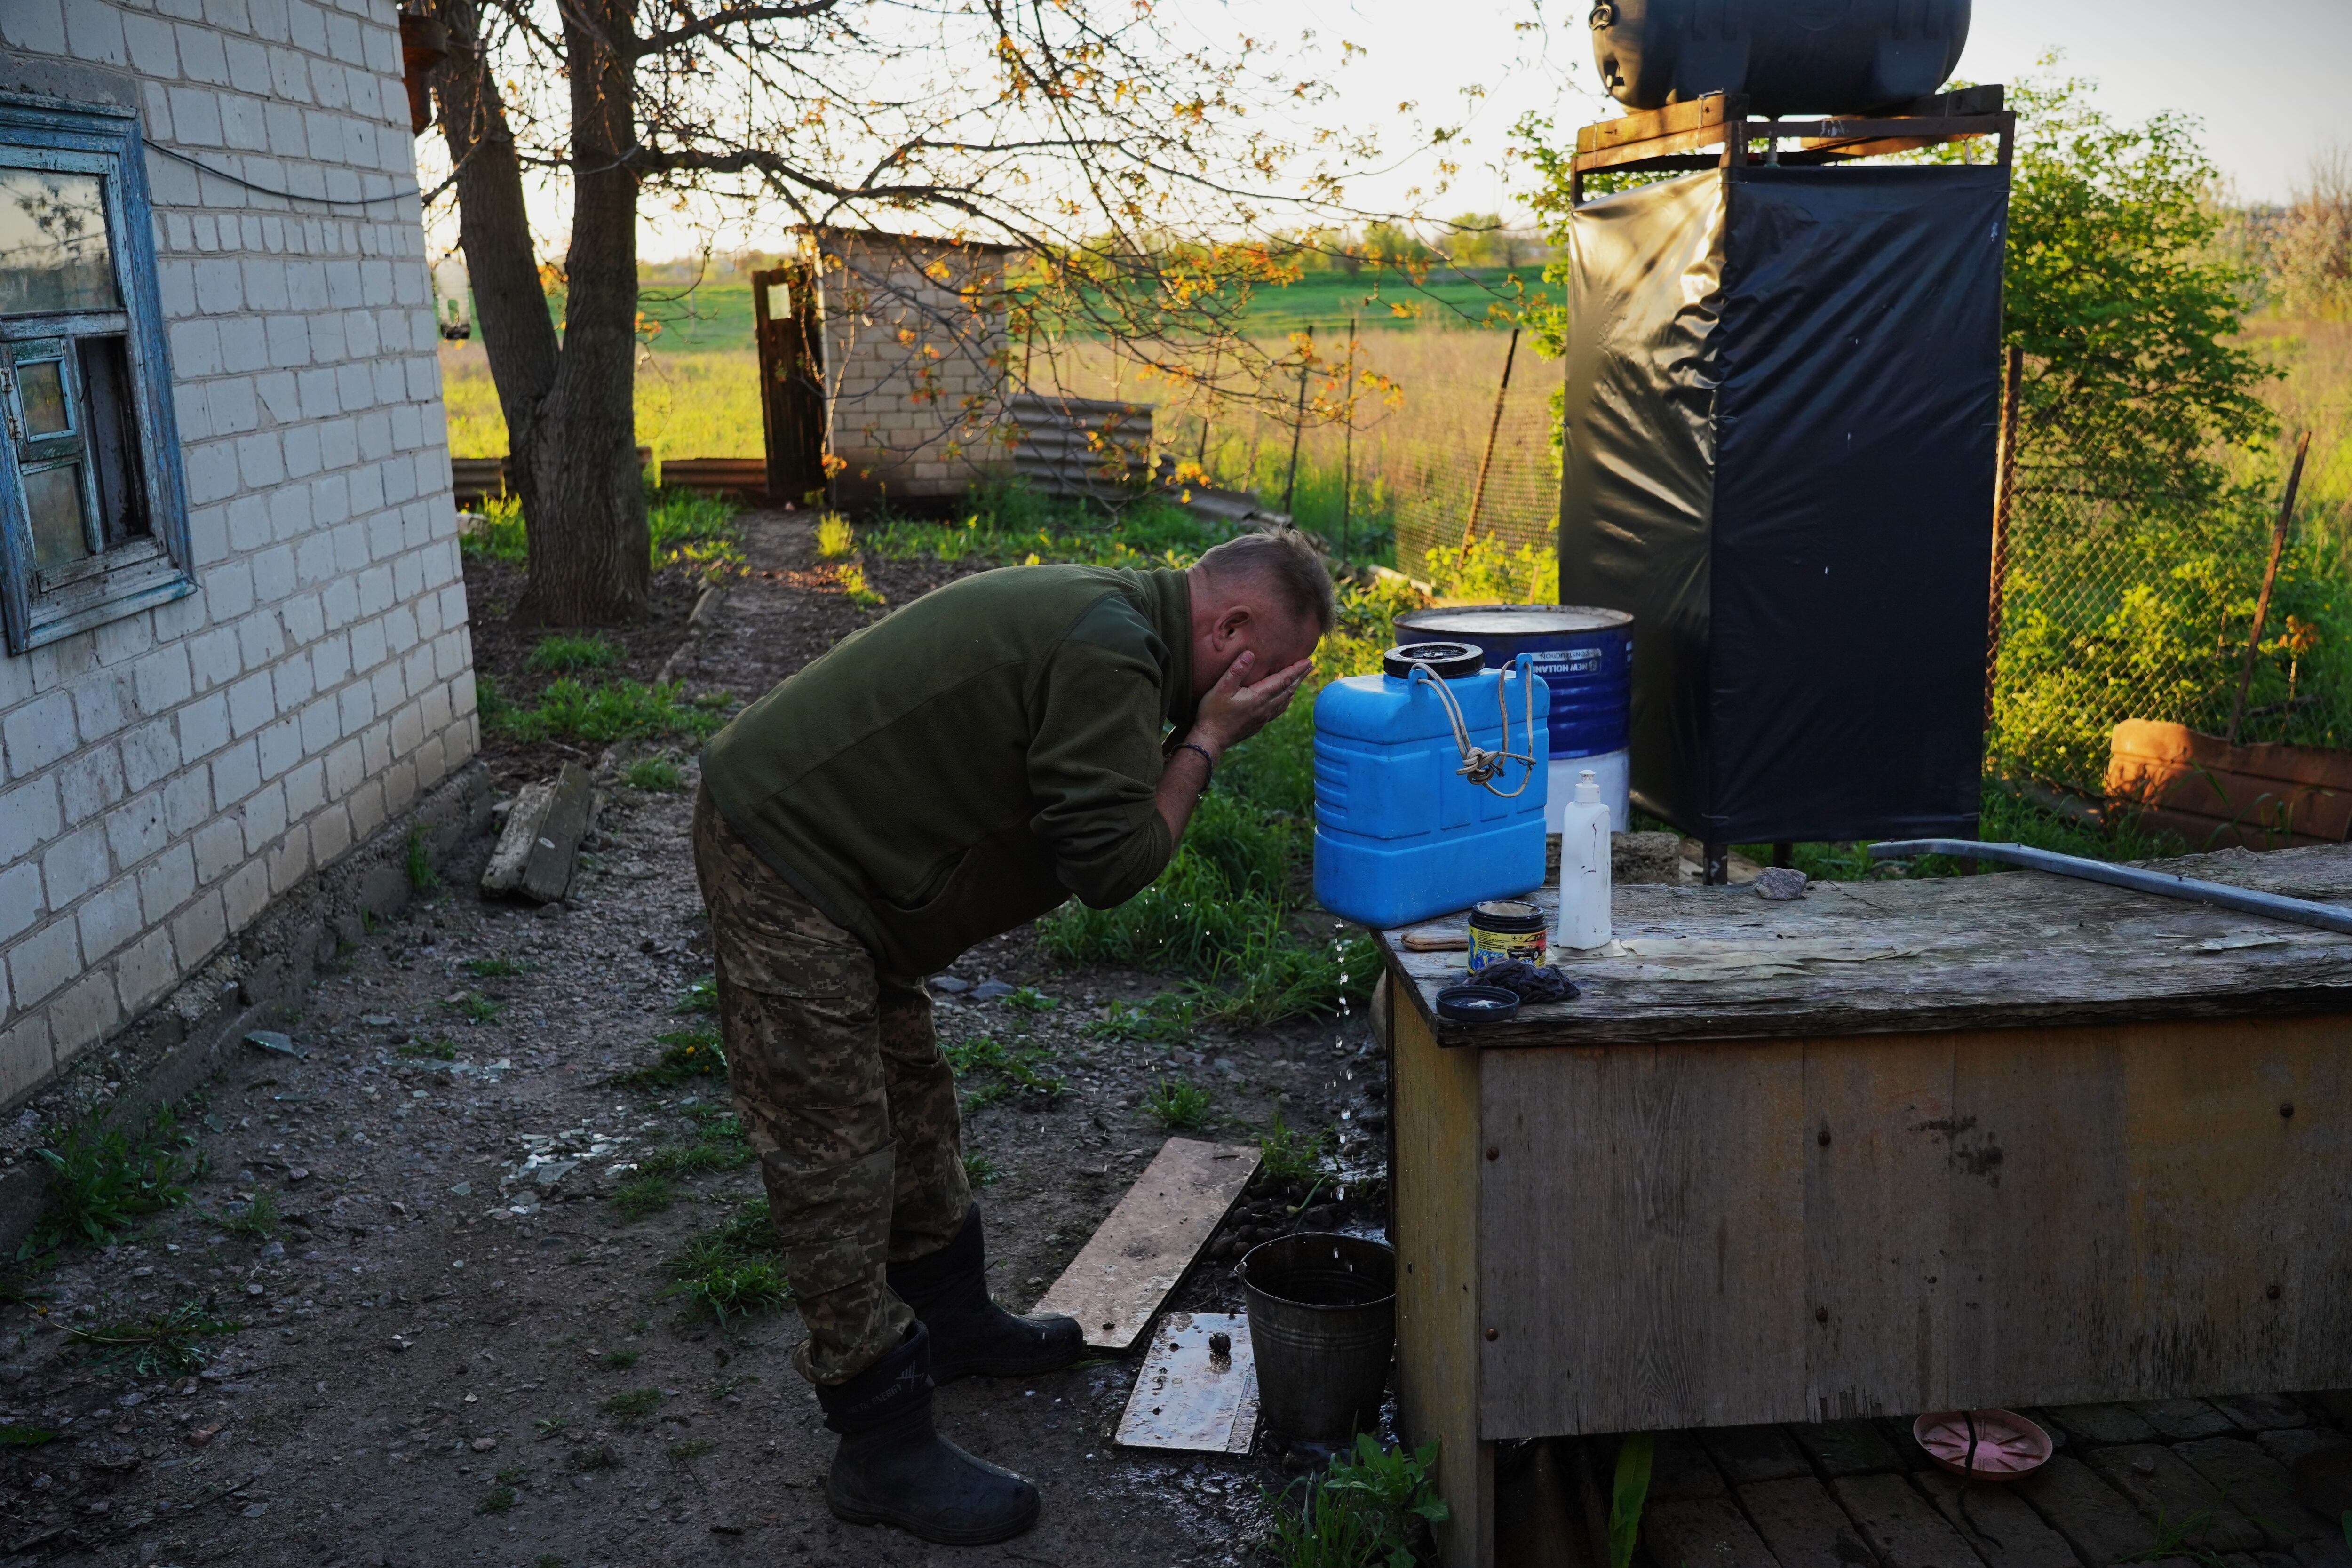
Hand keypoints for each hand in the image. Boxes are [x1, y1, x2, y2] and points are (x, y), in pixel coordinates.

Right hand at [1190, 650, 1313, 754]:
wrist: (1211, 739)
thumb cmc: (1213, 712)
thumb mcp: (1221, 688)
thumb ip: (1237, 670)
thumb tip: (1250, 654)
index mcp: (1259, 697)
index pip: (1282, 680)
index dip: (1295, 670)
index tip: (1308, 661)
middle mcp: (1265, 707)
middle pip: (1288, 689)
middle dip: (1299, 676)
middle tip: (1310, 666)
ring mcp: (1263, 717)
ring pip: (1285, 700)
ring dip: (1294, 688)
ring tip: (1300, 678)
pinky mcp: (1258, 723)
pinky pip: (1278, 709)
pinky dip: (1286, 700)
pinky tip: (1287, 699)